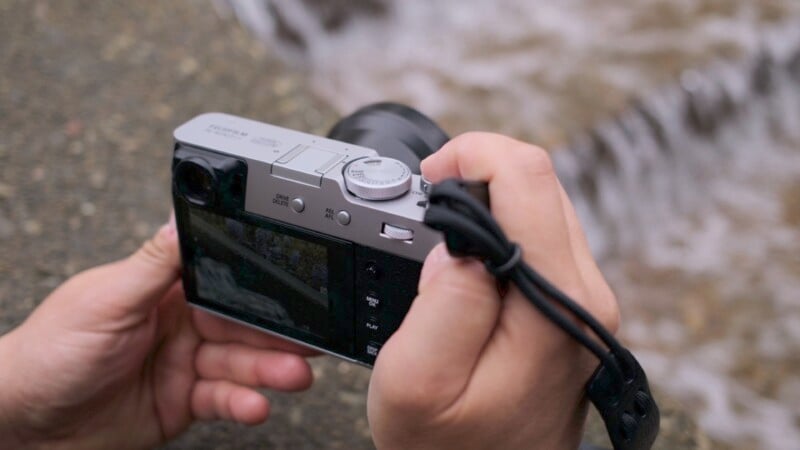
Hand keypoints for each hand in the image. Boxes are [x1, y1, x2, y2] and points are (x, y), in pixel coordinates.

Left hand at [0, 216, 314, 448]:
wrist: (28, 425)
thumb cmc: (50, 351)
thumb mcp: (107, 299)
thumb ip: (155, 264)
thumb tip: (183, 217)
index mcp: (164, 289)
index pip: (225, 280)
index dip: (261, 285)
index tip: (297, 289)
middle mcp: (181, 323)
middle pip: (243, 324)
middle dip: (278, 333)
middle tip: (309, 339)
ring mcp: (185, 364)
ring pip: (241, 363)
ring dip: (270, 370)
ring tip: (293, 375)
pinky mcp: (185, 401)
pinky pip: (224, 400)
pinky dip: (243, 403)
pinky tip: (256, 405)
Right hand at [368, 133, 619, 449]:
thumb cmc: (447, 446)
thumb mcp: (417, 381)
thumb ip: (443, 302)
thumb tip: (460, 241)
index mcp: (554, 304)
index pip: (529, 179)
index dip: (473, 156)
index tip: (430, 179)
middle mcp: (585, 294)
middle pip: (541, 183)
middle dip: (479, 175)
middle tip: (430, 206)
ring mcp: (584, 300)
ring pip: (542, 206)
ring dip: (488, 202)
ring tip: (443, 234)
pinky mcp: (572, 306)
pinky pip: (539, 238)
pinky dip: (499, 229)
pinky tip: (468, 258)